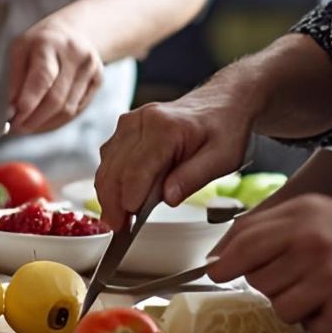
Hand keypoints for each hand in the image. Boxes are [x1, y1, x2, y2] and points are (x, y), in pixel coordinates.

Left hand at [7, 13, 104, 134]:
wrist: (72, 32)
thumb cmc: (39, 43)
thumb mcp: (20, 50)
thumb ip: (15, 78)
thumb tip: (11, 110)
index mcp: (51, 44)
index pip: (43, 77)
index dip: (29, 101)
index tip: (14, 118)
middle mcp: (75, 54)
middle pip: (56, 98)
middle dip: (34, 119)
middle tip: (16, 129)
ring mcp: (91, 68)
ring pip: (68, 108)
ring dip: (45, 124)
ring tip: (27, 127)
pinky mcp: (98, 80)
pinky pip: (77, 110)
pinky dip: (58, 121)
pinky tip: (43, 123)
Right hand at [95, 82, 256, 219]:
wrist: (222, 103)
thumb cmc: (224, 130)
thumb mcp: (223, 158)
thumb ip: (194, 177)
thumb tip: (168, 198)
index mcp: (165, 127)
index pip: (138, 168)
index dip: (129, 198)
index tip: (126, 224)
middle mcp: (141, 121)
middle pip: (115, 168)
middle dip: (113, 202)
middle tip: (117, 229)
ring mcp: (129, 123)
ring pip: (107, 164)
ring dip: (108, 194)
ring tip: (117, 220)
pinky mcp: (125, 129)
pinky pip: (109, 158)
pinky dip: (110, 181)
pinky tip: (119, 199)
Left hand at [207, 196, 331, 332]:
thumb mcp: (319, 213)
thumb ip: (272, 228)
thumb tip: (224, 253)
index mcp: (302, 217)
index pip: (243, 242)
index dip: (224, 262)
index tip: (217, 273)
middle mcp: (313, 244)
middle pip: (259, 281)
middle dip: (275, 285)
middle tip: (303, 277)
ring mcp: (331, 276)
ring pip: (282, 308)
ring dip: (300, 307)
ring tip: (325, 289)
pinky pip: (315, 328)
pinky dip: (326, 322)